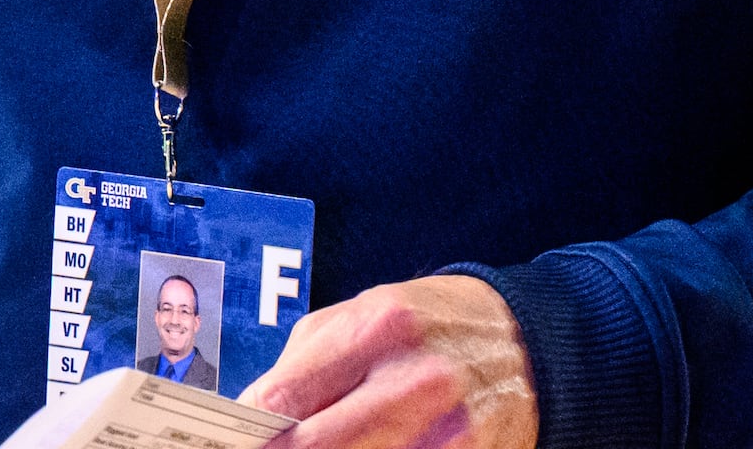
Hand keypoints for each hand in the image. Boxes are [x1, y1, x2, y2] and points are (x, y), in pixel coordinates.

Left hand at [243, 274, 535, 448]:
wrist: (529, 342)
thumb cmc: (432, 326)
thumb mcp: (364, 316)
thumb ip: (305, 365)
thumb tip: (249, 418)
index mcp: (380, 327)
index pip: (285, 397)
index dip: (245, 433)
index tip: (222, 445)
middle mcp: (417, 380)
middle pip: (314, 448)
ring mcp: (449, 432)